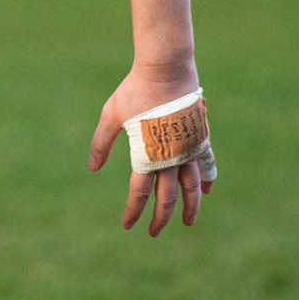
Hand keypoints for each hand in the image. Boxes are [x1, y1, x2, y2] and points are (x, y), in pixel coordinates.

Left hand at [87, 62, 211, 236]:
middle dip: (160, 218)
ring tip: (188, 222)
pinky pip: (206, 164)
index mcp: (146, 154)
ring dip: (190, 207)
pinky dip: (206, 180)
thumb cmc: (135, 89)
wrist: (165, 67)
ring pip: (191, 187)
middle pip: (167, 198)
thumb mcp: (112, 114)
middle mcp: (169, 157)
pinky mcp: (199, 136)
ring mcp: (187, 148)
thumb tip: (92, 169)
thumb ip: (102, 143)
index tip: (128, 225)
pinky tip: (206, 190)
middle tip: (154, 232)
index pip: (139, 193)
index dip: (133, 211)